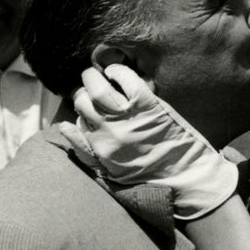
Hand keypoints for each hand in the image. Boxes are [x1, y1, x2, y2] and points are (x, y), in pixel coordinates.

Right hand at [65, 64, 238, 219]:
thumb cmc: (150, 177)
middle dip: (84, 90)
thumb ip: (85, 151)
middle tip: (94, 86)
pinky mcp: (149, 106)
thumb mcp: (109, 173)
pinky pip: (127, 80)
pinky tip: (118, 73)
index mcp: (98, 148)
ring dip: (94, 76)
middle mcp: (108, 132)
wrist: (186, 178)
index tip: (92, 107)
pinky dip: (118, 71)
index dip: (82, 110)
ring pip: (98, 88)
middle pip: (82, 101)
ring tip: (102, 75)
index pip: (76, 120)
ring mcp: (128, 117)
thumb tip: (63, 126)